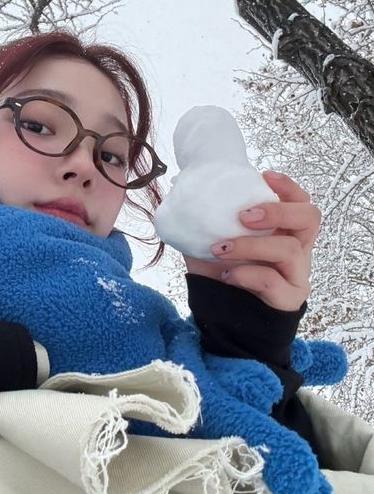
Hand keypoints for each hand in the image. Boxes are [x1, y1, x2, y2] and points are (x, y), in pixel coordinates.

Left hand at [184, 170, 320, 310]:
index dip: (288, 187)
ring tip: (220, 248)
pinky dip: (247, 274)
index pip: (301, 202)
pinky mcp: (288, 299)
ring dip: (251, 245)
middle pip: (310, 218)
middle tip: (244, 215)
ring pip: (290, 250)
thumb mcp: (213, 241)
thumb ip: (208, 220)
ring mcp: (296, 275)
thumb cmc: (221, 274)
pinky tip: (227, 275)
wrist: (221, 317)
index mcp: (284, 232)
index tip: (264, 176)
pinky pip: (274, 282)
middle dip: (278, 210)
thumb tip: (183, 191)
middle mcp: (297, 250)